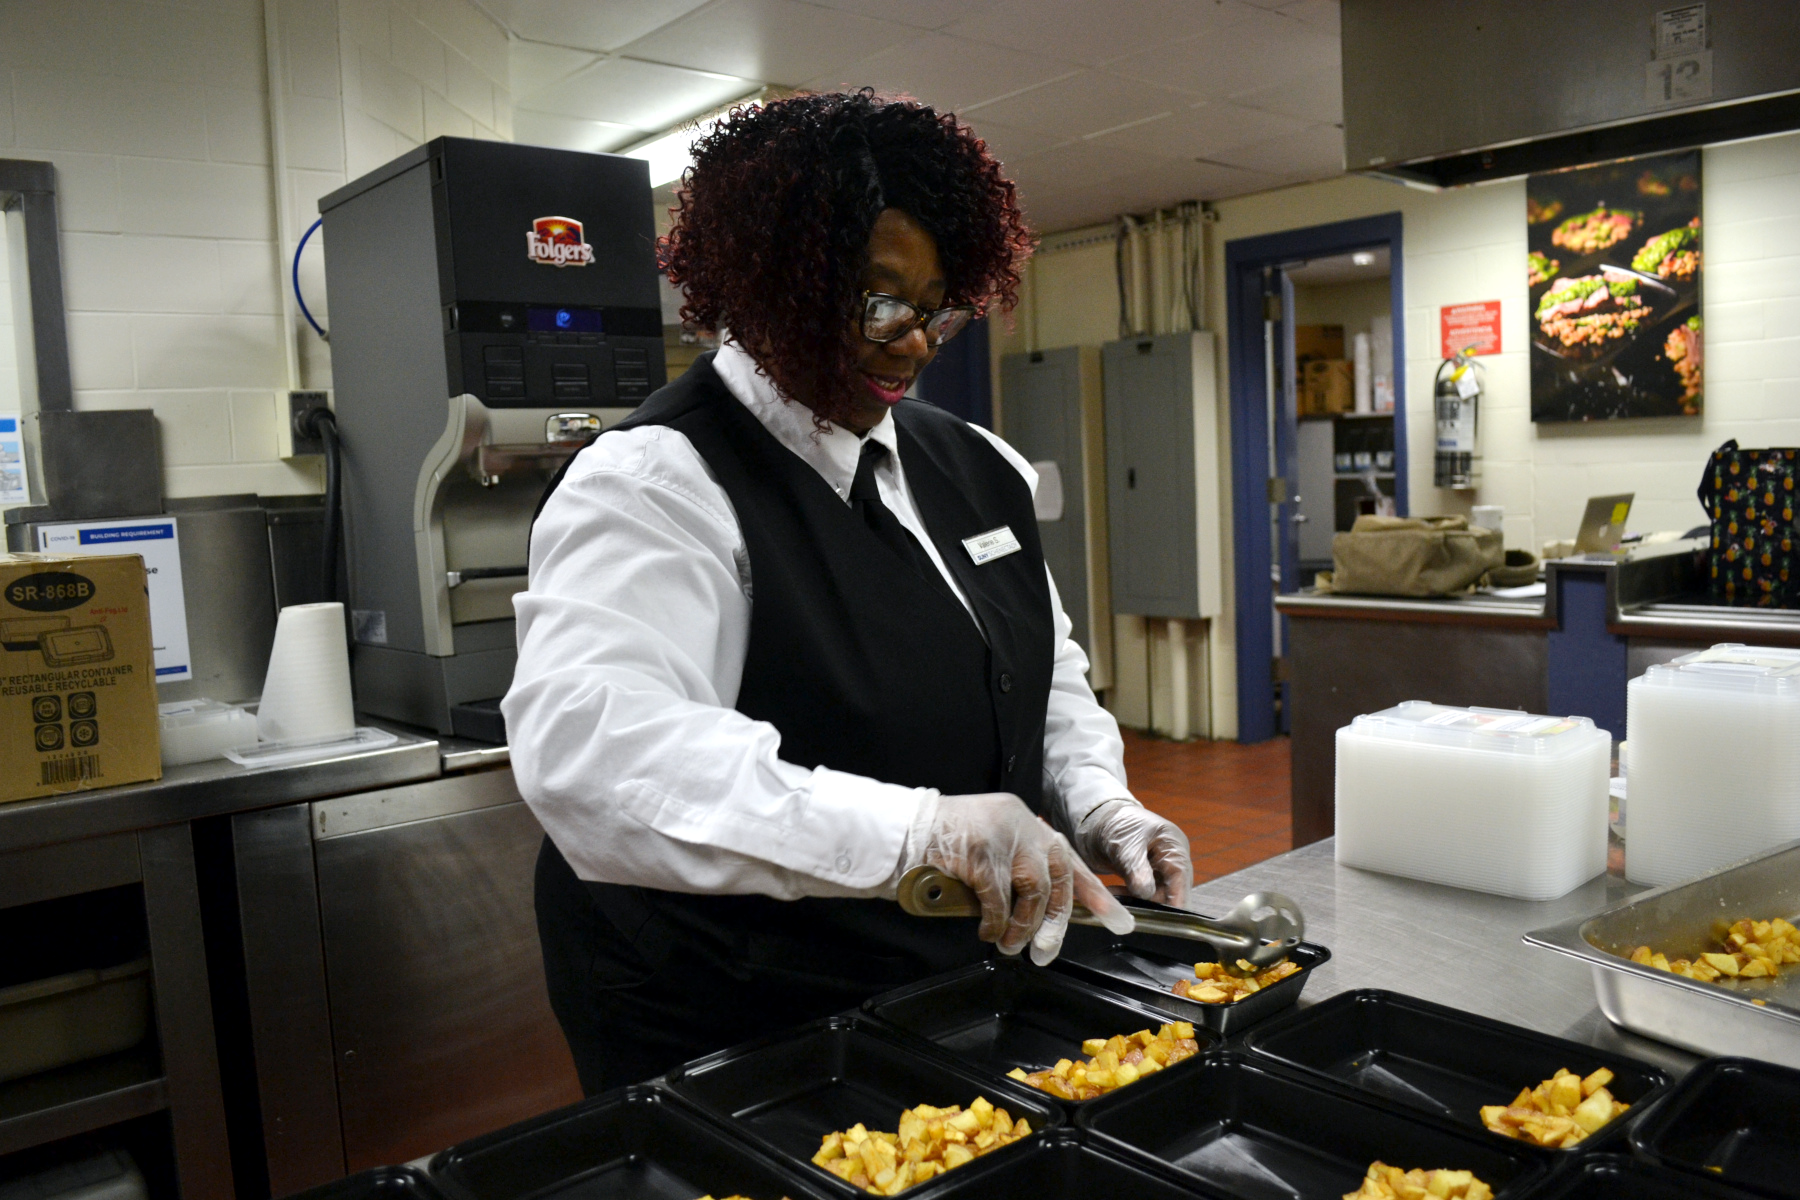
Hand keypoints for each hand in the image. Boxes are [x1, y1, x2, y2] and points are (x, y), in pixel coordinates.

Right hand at [915, 793, 1133, 964]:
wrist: (899, 831)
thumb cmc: (938, 845)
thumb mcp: (987, 846)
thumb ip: (1013, 865)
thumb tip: (1039, 909)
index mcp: (1022, 819)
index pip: (1068, 856)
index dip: (1092, 890)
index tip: (1116, 917)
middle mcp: (1019, 822)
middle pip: (1058, 875)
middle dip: (1057, 919)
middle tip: (1047, 949)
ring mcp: (1001, 836)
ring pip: (1033, 890)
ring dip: (1024, 926)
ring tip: (1011, 945)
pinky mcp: (981, 854)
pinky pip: (999, 900)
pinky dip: (997, 923)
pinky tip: (987, 932)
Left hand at [1075, 800, 1191, 908]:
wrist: (1097, 818)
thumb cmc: (1117, 822)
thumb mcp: (1126, 844)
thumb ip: (1137, 869)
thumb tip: (1147, 894)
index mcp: (1174, 848)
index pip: (1181, 880)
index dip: (1175, 901)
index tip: (1164, 919)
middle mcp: (1171, 861)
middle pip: (1172, 892)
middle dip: (1152, 903)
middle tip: (1131, 909)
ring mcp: (1158, 870)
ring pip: (1155, 896)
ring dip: (1137, 901)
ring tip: (1116, 898)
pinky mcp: (1144, 877)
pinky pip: (1142, 894)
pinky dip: (1129, 897)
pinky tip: (1114, 894)